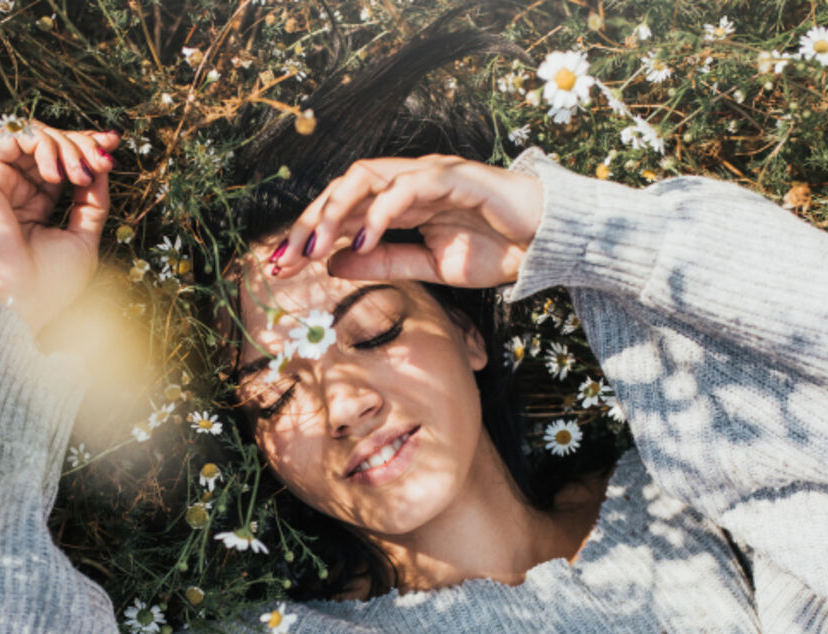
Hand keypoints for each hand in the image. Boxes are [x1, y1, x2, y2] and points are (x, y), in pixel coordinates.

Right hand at [0, 124, 119, 334]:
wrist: (17, 302)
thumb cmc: (48, 283)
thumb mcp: (84, 239)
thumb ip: (93, 203)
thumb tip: (102, 166)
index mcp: (37, 203)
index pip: (62, 160)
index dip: (87, 147)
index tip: (114, 144)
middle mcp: (16, 188)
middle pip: (51, 142)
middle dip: (82, 145)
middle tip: (102, 162)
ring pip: (34, 135)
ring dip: (65, 146)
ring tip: (77, 176)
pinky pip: (13, 136)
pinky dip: (41, 145)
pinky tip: (55, 175)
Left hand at [265, 155, 544, 290]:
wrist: (547, 246)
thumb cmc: (495, 249)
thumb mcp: (428, 266)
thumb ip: (383, 262)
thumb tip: (333, 262)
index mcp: (401, 199)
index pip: (342, 207)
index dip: (308, 232)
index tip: (280, 265)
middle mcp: (410, 179)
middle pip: (344, 186)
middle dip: (308, 221)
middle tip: (284, 258)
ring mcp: (432, 173)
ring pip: (368, 177)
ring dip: (335, 212)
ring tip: (314, 248)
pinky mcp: (457, 177)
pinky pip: (410, 187)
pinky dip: (380, 211)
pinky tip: (361, 238)